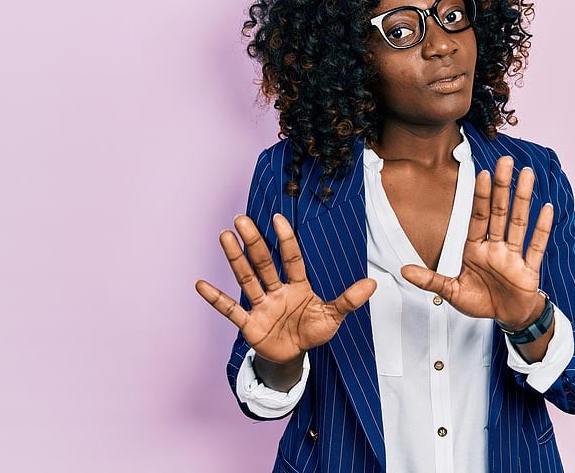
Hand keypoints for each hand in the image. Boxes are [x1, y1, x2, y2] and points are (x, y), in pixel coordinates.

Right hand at [195, 214, 376, 364]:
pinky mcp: (250, 324)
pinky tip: (200, 284)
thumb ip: (349, 300)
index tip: (278, 218)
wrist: (294, 356)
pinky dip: (216, 299)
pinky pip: (231, 310)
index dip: (286, 240)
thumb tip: (373, 283)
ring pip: (246, 279)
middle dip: (254, 242)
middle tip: (242, 218)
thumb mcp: (333, 317)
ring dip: (235, 259)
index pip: (291, 259)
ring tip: (224, 236)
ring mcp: (261, 305)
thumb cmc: (312, 331)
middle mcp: (277, 290)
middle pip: (264, 263)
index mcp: (298, 286)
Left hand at [401, 156, 553, 330]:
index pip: (479, 217)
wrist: (507, 318)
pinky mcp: (529, 269)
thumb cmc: (481, 301)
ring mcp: (513, 256)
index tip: (483, 174)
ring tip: (527, 175)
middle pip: (499, 212)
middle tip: (506, 161)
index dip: (481, 196)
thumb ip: (430, 280)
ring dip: (523, 199)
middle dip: (502, 187)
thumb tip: (404, 270)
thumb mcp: (451, 292)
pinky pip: (536, 246)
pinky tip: (546, 208)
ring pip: (519, 222)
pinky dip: (542, 228)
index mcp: (476, 249)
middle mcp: (495, 247)